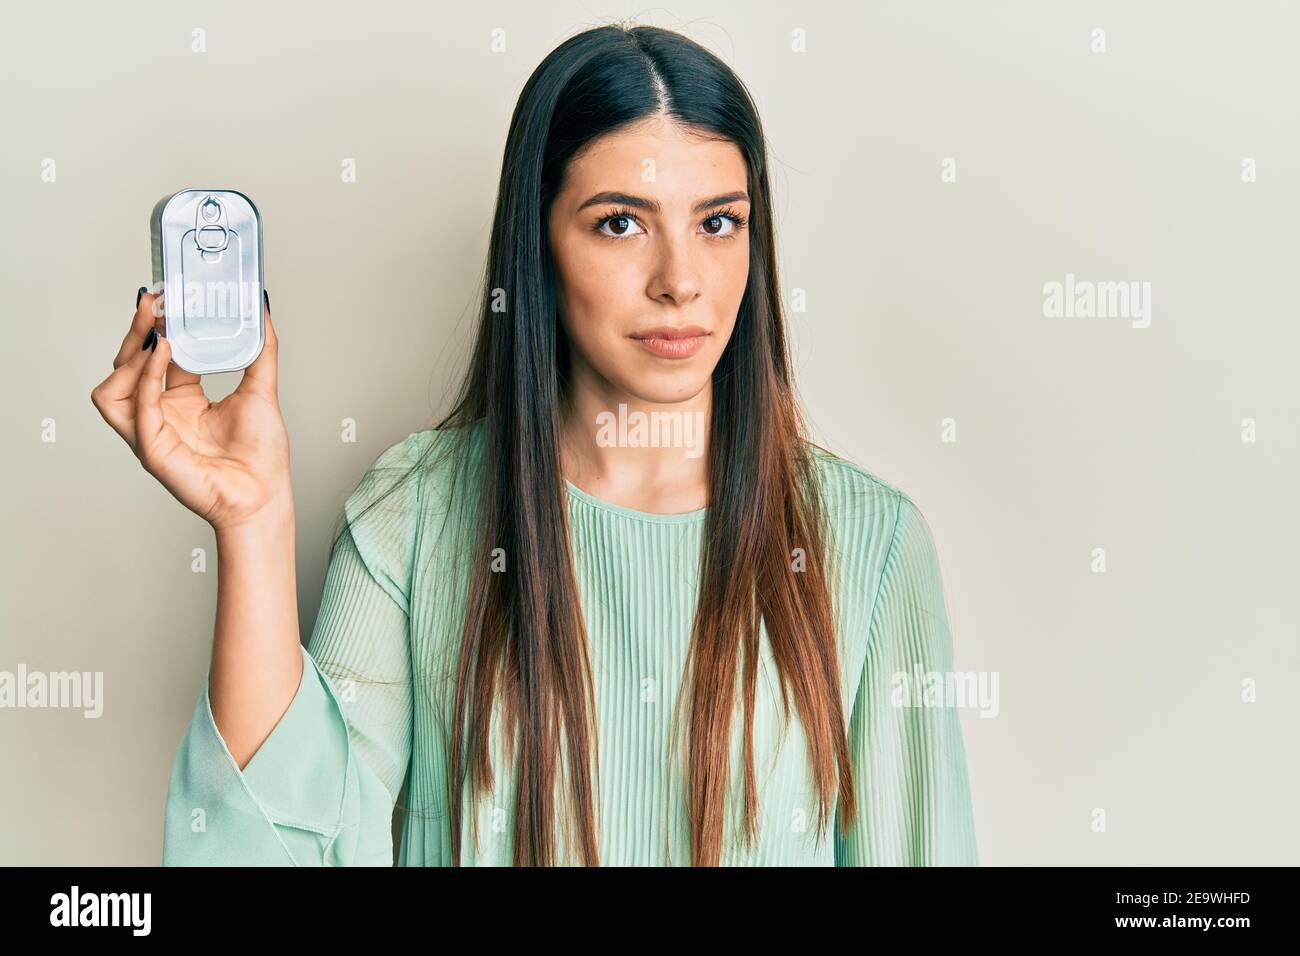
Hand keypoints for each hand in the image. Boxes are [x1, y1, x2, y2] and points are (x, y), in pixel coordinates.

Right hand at [90, 288, 292, 531]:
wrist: (265, 494)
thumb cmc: (261, 454)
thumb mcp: (262, 388)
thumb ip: (262, 349)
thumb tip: (261, 309)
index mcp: (182, 399)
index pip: (157, 354)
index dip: (158, 325)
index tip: (166, 295)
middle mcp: (161, 412)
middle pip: (128, 364)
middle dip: (138, 330)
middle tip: (153, 300)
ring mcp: (151, 431)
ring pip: (113, 386)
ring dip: (131, 354)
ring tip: (159, 332)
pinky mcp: (151, 448)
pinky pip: (136, 406)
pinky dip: (145, 377)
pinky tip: (164, 354)